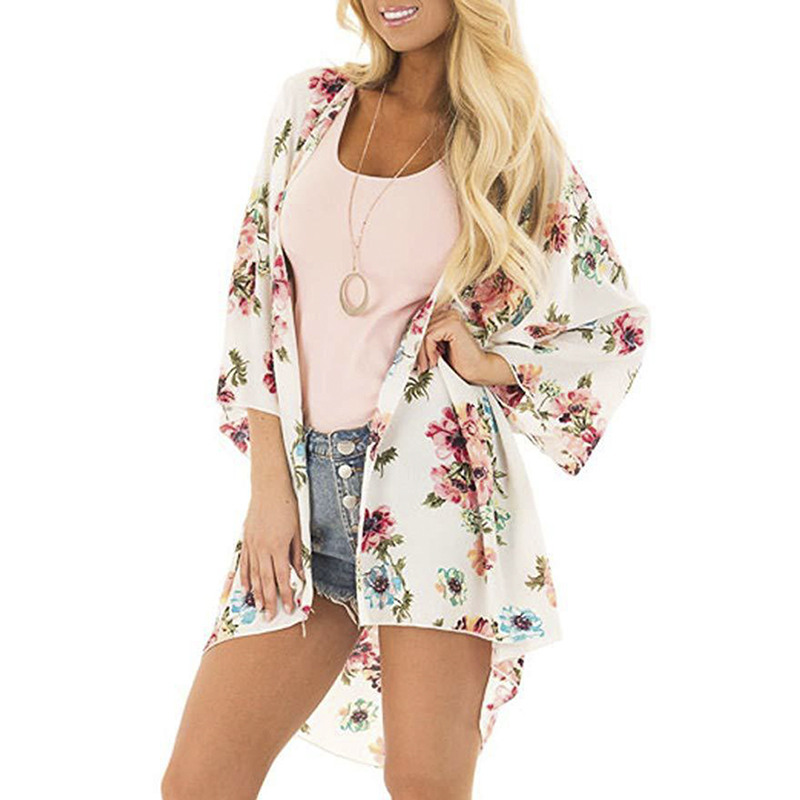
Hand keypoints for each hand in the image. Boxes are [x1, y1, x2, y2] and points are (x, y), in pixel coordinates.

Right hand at [240, 481, 304, 620]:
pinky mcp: (245, 539)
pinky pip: (243, 562)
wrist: (269, 488)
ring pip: (252, 574)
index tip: (288, 608)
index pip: (282, 577)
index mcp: (278, 547)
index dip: (285, 595)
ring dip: (256, 593)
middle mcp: (263, 548)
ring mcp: (252, 544)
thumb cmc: (287, 507)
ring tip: (258, 608)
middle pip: (265, 580)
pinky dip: (244, 577)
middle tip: (271, 617)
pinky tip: (245, 588)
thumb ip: (296, 555)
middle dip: (269, 600)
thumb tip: (300, 575)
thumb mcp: (297, 531)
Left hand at [415, 307, 488, 381]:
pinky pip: (429, 337)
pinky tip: (436, 361)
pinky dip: (429, 351)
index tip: (415, 359)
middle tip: (421, 366)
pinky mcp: (452, 325)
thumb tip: (406, 340)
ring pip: (423, 333)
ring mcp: (451, 317)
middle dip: (417, 349)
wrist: (476, 370)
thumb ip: (425, 339)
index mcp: (445, 315)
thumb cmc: (458, 361)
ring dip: (422, 353)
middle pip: (420, 327)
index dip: (415, 342)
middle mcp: (448, 312)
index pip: (420, 324)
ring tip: (428, 366)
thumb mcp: (436, 347)